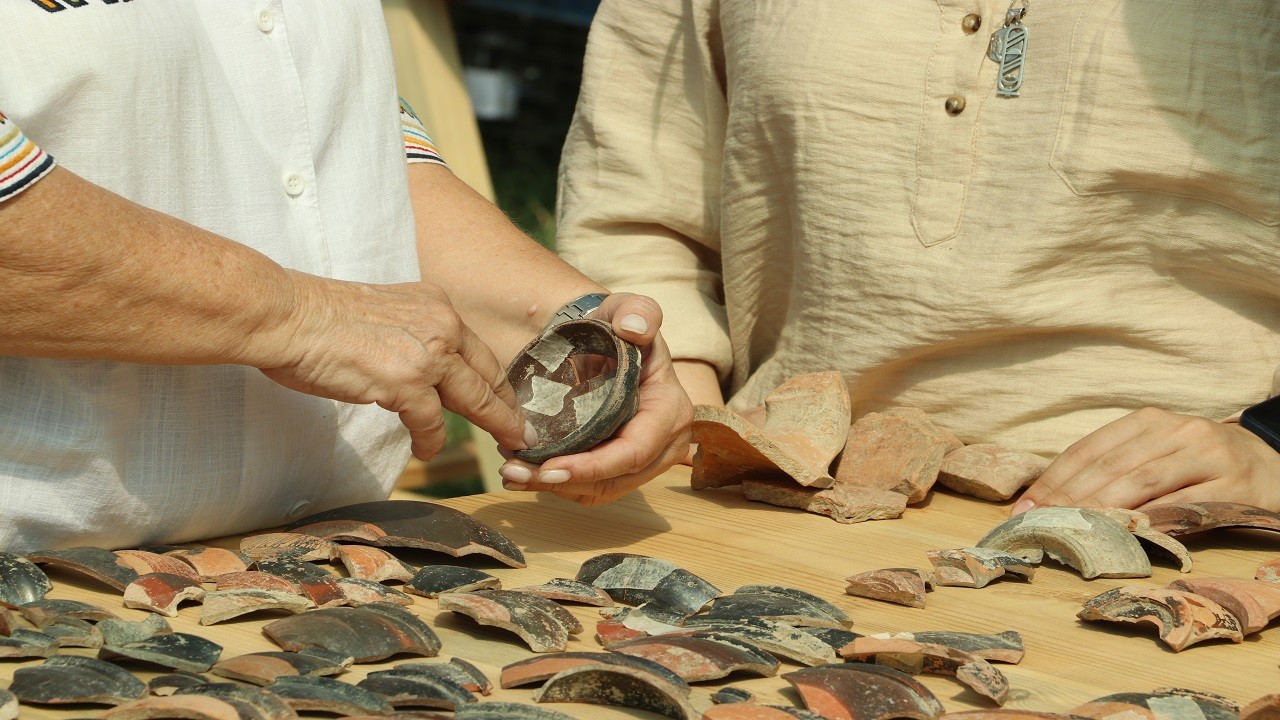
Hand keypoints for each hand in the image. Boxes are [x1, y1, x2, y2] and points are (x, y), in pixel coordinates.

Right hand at [258, 272, 529, 460]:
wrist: (288, 315)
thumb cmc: (321, 318)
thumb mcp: (385, 315)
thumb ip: (412, 335)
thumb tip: (420, 367)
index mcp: (436, 304)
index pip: (477, 349)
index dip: (495, 379)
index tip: (508, 399)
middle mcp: (441, 323)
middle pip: (488, 373)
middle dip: (508, 407)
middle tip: (523, 431)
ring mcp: (427, 353)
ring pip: (475, 398)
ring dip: (493, 425)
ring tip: (506, 446)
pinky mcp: (405, 382)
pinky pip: (432, 422)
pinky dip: (431, 440)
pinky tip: (425, 451)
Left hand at [497, 293, 692, 504]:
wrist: (605, 342)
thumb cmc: (615, 327)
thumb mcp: (626, 310)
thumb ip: (636, 310)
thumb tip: (635, 328)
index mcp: (671, 411)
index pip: (634, 452)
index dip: (593, 467)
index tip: (548, 467)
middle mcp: (666, 444)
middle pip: (614, 481)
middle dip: (562, 482)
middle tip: (514, 472)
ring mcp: (645, 462)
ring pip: (599, 491)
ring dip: (553, 489)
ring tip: (512, 472)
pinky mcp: (622, 469)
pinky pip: (591, 489)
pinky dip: (557, 486)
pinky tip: (525, 472)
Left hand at [1013, 407, 1279, 513]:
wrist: (1275, 468)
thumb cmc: (1202, 466)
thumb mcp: (1158, 455)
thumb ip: (1116, 470)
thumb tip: (1055, 503)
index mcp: (1148, 420)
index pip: (1088, 449)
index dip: (1053, 479)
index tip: (1025, 508)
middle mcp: (1176, 430)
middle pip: (1108, 466)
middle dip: (1067, 499)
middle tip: (1038, 526)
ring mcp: (1207, 454)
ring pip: (1141, 483)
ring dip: (1100, 510)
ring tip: (1070, 532)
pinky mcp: (1234, 484)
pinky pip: (1183, 505)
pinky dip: (1149, 521)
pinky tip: (1122, 536)